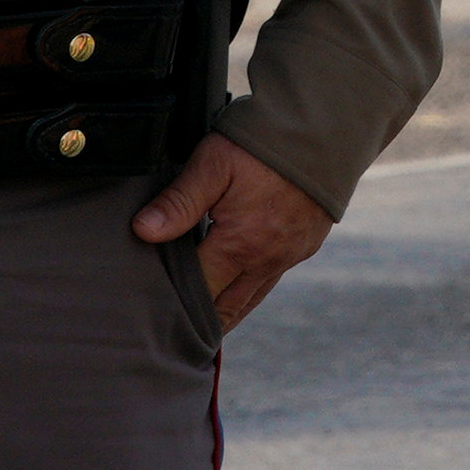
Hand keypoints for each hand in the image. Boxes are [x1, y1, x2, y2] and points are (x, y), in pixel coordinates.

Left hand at [132, 134, 331, 330]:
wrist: (326, 130)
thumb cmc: (264, 144)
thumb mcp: (214, 164)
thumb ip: (179, 202)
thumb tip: (142, 233)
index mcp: (240, 247)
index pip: (198, 295)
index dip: (174, 307)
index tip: (153, 317)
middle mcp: (267, 261)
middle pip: (226, 309)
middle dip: (201, 325)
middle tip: (173, 339)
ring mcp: (290, 255)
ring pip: (252, 298)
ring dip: (227, 312)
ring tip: (202, 327)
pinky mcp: (306, 244)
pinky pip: (272, 277)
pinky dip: (251, 287)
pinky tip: (237, 281)